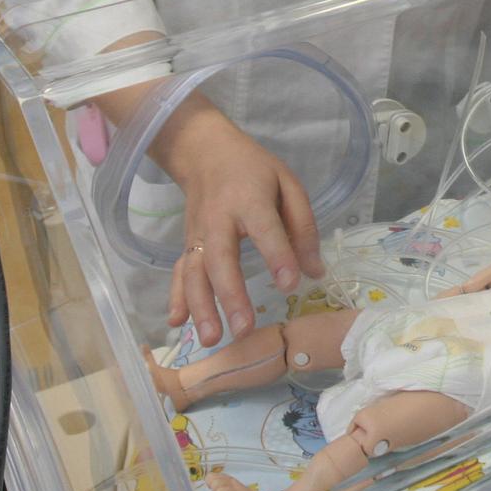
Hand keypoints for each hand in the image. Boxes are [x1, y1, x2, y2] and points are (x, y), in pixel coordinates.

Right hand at [156, 103, 324, 344]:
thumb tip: (314, 271)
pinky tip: (177, 323)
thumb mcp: (288, 184)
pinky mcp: (186, 244)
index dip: (277, 256)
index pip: (264, 230)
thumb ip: (302, 226)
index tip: (289, 284)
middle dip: (230, 295)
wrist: (205, 152)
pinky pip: (178, 273)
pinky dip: (175, 298)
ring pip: (194, 272)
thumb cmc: (254, 171)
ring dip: (200, 307)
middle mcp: (218, 220)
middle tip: (243, 329)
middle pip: (221, 259)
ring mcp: (197, 235)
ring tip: (211, 339)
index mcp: (250, 199)